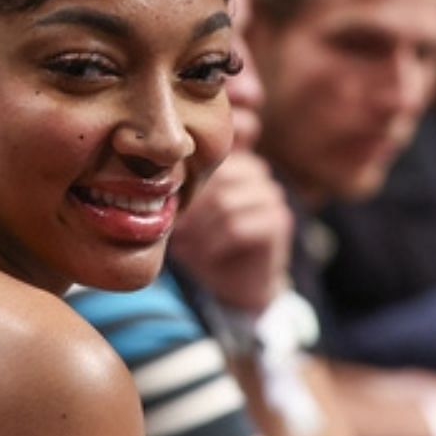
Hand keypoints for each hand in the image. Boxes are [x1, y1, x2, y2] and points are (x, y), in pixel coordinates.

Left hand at [171, 151, 293, 311]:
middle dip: (191, 209)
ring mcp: (271, 194)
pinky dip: (213, 244)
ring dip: (199, 230)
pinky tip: (207, 255)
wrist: (239, 283)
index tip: (175, 203)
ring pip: (224, 203)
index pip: (208, 153)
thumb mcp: (186, 213)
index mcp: (230, 159)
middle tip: (177, 232)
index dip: (190, 175)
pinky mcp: (278, 221)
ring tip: (187, 247)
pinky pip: (236, 227)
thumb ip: (178, 189)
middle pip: (215, 177)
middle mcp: (256, 170)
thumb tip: (157, 182)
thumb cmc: (207, 243)